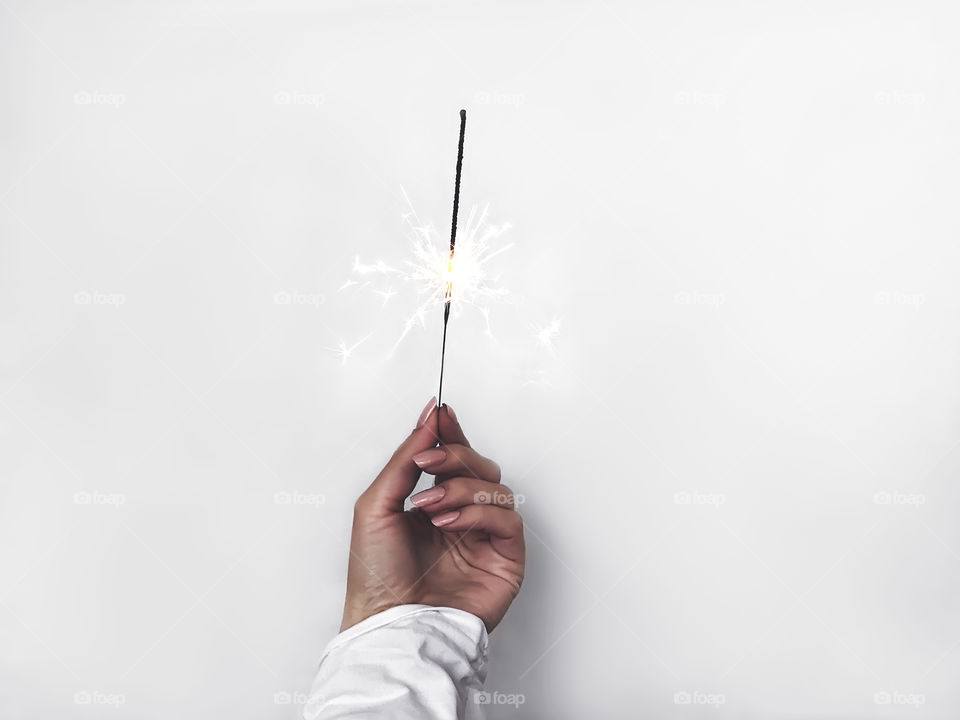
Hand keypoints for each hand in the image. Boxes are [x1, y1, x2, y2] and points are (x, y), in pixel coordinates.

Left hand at [340, 397, 523, 632]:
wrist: (389, 623)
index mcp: (429, 504)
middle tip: (431, 460)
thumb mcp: (375, 505)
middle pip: (478, 466)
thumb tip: (428, 418)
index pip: (450, 458)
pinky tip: (451, 523)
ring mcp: (483, 538)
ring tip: (431, 507)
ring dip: (461, 488)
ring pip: (496, 486)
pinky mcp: (505, 559)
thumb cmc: (376, 577)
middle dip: (455, 456)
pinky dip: (480, 512)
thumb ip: (404, 459)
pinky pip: (509, 518)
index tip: (441, 412)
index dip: (450, 433)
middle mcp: (459, 518)